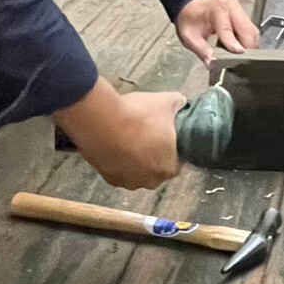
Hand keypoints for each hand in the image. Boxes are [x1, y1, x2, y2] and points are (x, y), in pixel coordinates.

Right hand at [54, 78, 182, 189]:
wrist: (102, 123)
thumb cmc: (140, 115)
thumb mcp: (166, 101)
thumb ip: (178, 103)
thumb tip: (181, 103)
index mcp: (168, 167)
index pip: (176, 163)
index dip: (172, 150)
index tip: (166, 137)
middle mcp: (150, 181)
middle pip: (156, 171)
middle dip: (153, 157)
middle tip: (147, 137)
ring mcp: (128, 182)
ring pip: (136, 173)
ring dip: (135, 161)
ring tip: (129, 139)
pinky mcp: (109, 179)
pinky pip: (118, 171)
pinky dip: (118, 161)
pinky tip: (115, 144)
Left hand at [176, 0, 260, 65]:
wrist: (190, 7)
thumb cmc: (189, 19)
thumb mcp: (189, 36)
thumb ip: (201, 50)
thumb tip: (212, 62)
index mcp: (216, 8)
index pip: (228, 29)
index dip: (233, 44)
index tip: (238, 55)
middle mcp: (232, 6)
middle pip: (246, 29)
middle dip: (247, 47)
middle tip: (242, 63)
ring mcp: (239, 10)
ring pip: (252, 31)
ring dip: (250, 46)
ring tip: (242, 59)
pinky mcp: (243, 16)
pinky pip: (250, 31)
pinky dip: (249, 43)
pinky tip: (242, 52)